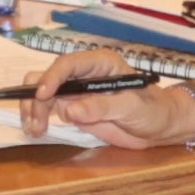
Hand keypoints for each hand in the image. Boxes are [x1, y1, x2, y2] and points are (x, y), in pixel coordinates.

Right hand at [18, 45, 194, 149]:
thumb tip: (70, 110)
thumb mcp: (131, 108)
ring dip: (33, 110)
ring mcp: (76, 91)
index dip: (52, 78)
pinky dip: (38, 119)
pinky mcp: (73, 109)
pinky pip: (48, 110)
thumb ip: (102, 107)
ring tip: (35, 130)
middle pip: (48, 77)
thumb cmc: (153, 111)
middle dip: (36, 97)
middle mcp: (83, 74)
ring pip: (42, 93)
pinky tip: (38, 131)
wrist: (161, 127)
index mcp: (100, 64)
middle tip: (35, 121)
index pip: (68, 64)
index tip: (42, 96)